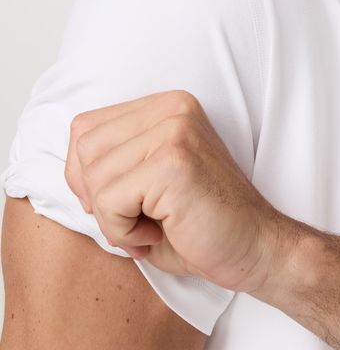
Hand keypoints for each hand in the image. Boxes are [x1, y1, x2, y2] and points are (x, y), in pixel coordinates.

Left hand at [64, 89, 285, 294]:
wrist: (257, 247)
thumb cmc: (200, 222)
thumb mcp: (151, 178)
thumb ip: (116, 159)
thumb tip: (69, 168)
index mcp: (167, 104)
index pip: (85, 128)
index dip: (87, 175)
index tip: (121, 201)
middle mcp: (172, 107)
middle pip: (84, 149)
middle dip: (97, 197)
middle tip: (138, 217)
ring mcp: (174, 131)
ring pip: (93, 178)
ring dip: (112, 219)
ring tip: (152, 225)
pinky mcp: (173, 163)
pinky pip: (108, 202)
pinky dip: (122, 232)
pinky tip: (158, 232)